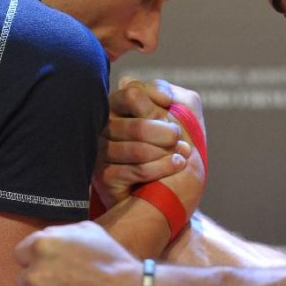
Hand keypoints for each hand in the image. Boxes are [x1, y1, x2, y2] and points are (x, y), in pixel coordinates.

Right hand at [94, 78, 205, 207]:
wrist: (173, 192)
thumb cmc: (176, 150)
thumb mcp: (184, 117)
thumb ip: (174, 96)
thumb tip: (157, 94)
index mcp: (119, 106)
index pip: (132, 93)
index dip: (156, 100)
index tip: (170, 106)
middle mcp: (104, 127)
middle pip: (137, 125)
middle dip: (167, 134)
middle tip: (178, 139)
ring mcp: (101, 153)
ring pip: (137, 150)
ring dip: (166, 154)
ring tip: (181, 156)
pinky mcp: (104, 176)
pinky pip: (135, 170)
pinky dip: (162, 169)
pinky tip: (176, 166)